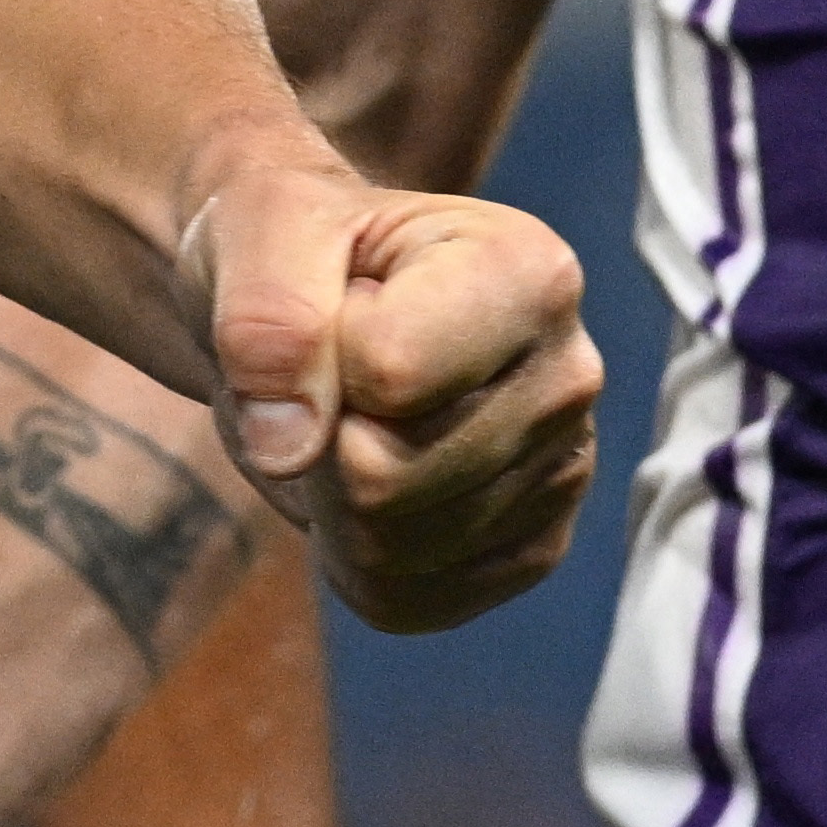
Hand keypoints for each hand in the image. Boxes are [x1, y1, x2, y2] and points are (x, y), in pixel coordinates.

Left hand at [180, 159, 597, 633]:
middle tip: (322, 374)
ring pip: (391, 550)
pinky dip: (348, 553)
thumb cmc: (291, 244)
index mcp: (529, 273)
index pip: (387, 371)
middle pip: (386, 475)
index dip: (316, 352)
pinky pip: (403, 600)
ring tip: (341, 418)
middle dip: (314, 435)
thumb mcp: (256, 227)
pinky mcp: (529, 552)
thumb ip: (266, 315)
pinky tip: (361, 480)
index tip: (334, 303)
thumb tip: (289, 445)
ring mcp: (561, 474)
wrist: (306, 295)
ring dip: (325, 493)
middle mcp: (569, 377)